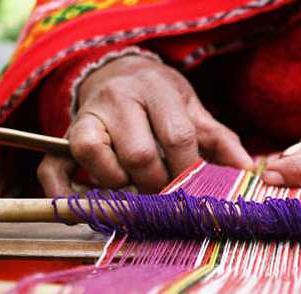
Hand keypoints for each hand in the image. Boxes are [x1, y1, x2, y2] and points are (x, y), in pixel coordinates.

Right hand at [38, 55, 251, 195]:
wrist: (120, 73)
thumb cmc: (163, 101)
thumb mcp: (194, 112)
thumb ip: (221, 141)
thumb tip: (248, 173)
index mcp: (157, 90)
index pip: (176, 136)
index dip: (189, 171)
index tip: (198, 193)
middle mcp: (118, 99)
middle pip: (138, 153)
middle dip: (157, 185)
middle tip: (168, 199)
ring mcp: (86, 117)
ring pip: (94, 156)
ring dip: (117, 186)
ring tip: (134, 193)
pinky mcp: (63, 138)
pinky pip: (52, 169)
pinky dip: (64, 196)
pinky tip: (83, 212)